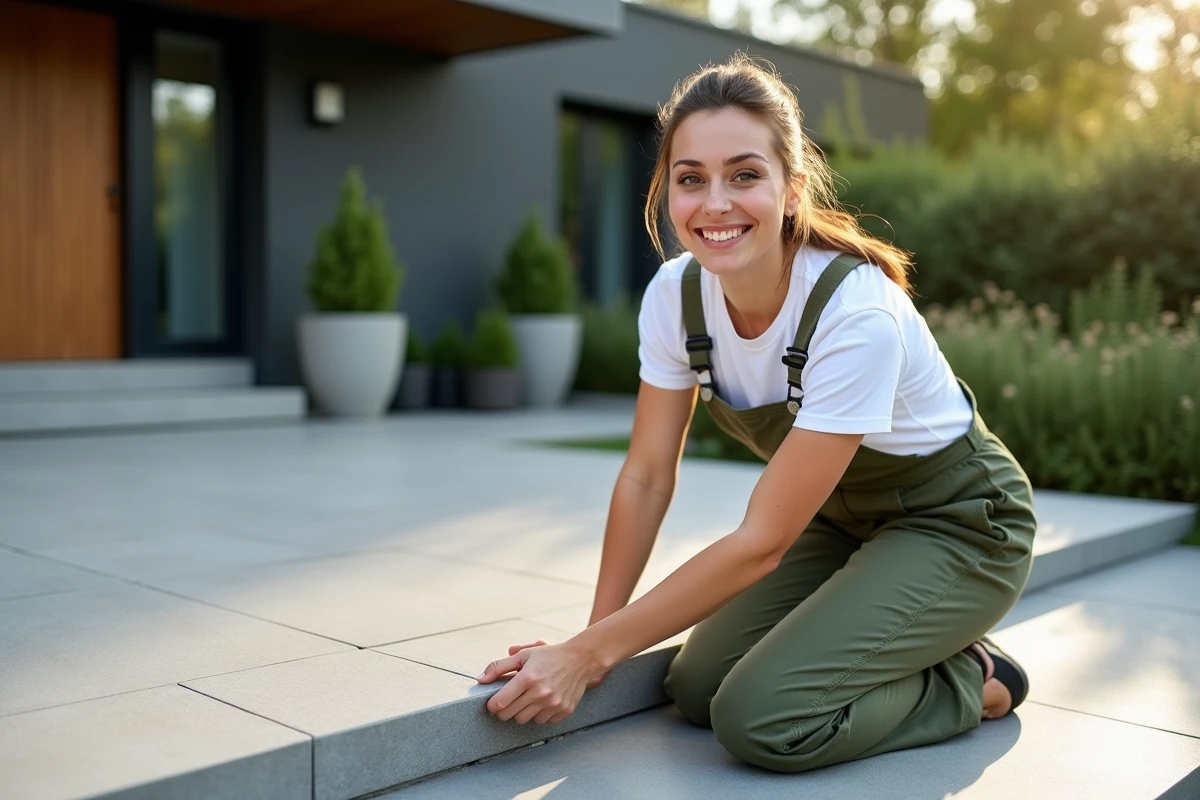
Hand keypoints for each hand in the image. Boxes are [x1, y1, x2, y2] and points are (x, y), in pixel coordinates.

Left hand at [477, 641, 606, 724]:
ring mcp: (553, 703)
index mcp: (527, 678)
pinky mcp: (564, 710)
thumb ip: (499, 667)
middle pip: (509, 715)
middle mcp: (540, 693)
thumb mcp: (523, 656)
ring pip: (525, 720)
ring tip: (529, 698)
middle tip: (509, 700)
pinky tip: (544, 701)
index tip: (493, 702)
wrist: (580, 659)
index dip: (492, 705)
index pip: (499, 703)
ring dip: (523, 712)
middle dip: (505, 710)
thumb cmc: (549, 656)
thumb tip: (480, 680)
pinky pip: (543, 721)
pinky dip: (540, 714)